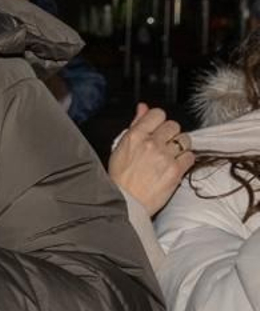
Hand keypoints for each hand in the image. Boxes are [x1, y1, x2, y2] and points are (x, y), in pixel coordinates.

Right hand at [108, 103, 194, 217]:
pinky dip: (185, 160)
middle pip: (174, 126)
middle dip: (170, 134)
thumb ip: (135, 125)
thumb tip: (143, 107)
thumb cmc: (119, 178)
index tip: (158, 129)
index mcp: (134, 136)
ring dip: (180, 146)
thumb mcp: (120, 147)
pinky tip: (175, 166)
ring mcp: (164, 157)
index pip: (158, 114)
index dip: (159, 121)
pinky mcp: (175, 171)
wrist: (125, 203)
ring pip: (185, 140)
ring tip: (171, 156)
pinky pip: (190, 157)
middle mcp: (150, 144)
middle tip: (164, 145)